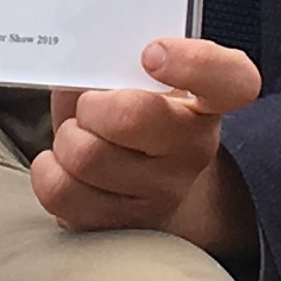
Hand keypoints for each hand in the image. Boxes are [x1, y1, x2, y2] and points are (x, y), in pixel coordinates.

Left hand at [33, 36, 259, 254]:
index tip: (151, 55)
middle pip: (130, 116)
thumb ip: (119, 62)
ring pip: (87, 156)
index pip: (232, 81)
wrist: (153, 188)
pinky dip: (48, 172)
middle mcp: (195, 150)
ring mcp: (163, 193)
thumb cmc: (139, 121)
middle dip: (90, 106)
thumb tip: (75, 61)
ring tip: (77, 138)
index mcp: (208, 102)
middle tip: (89, 108)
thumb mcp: (142, 83)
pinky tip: (61, 165)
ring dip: (66, 139)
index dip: (193, 63)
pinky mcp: (123, 225)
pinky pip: (63, 192)